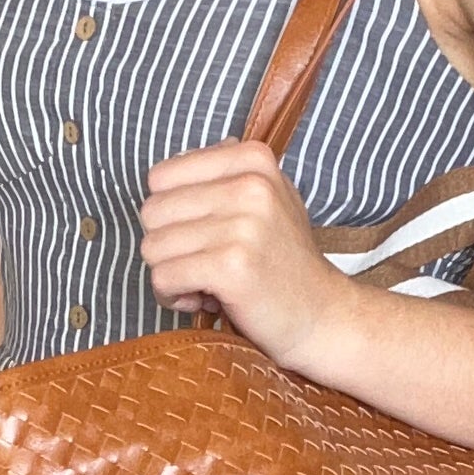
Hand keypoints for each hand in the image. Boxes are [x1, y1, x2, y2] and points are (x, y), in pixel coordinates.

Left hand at [138, 140, 359, 372]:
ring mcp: (243, 226)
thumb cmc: (284, 259)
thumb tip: (174, 162)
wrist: (321, 314)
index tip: (197, 233)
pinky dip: (173, 296)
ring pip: (152, 247)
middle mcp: (250, 186)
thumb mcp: (267, 198)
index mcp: (253, 160)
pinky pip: (164, 278)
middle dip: (165, 245)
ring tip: (203, 282)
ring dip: (169, 273)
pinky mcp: (232, 267)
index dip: (168, 211)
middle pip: (151, 212)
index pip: (160, 177)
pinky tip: (202, 300)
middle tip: (199, 262)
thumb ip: (224, 174)